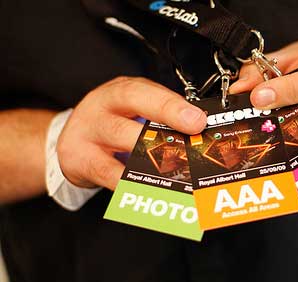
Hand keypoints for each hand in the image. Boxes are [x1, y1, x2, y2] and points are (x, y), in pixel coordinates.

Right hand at [57, 77, 206, 189]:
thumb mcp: (133, 109)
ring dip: (153, 161)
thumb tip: (200, 129)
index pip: (145, 93)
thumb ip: (161, 115)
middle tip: (191, 144)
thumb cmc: (110, 121)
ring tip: (178, 171)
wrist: (70, 138)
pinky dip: (133, 184)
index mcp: (120, 91)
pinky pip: (111, 175)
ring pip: (122, 147)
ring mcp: (87, 134)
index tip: (197, 120)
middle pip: (132, 118)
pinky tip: (151, 189)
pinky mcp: (78, 160)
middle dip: (165, 132)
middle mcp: (101, 108)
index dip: (172, 107)